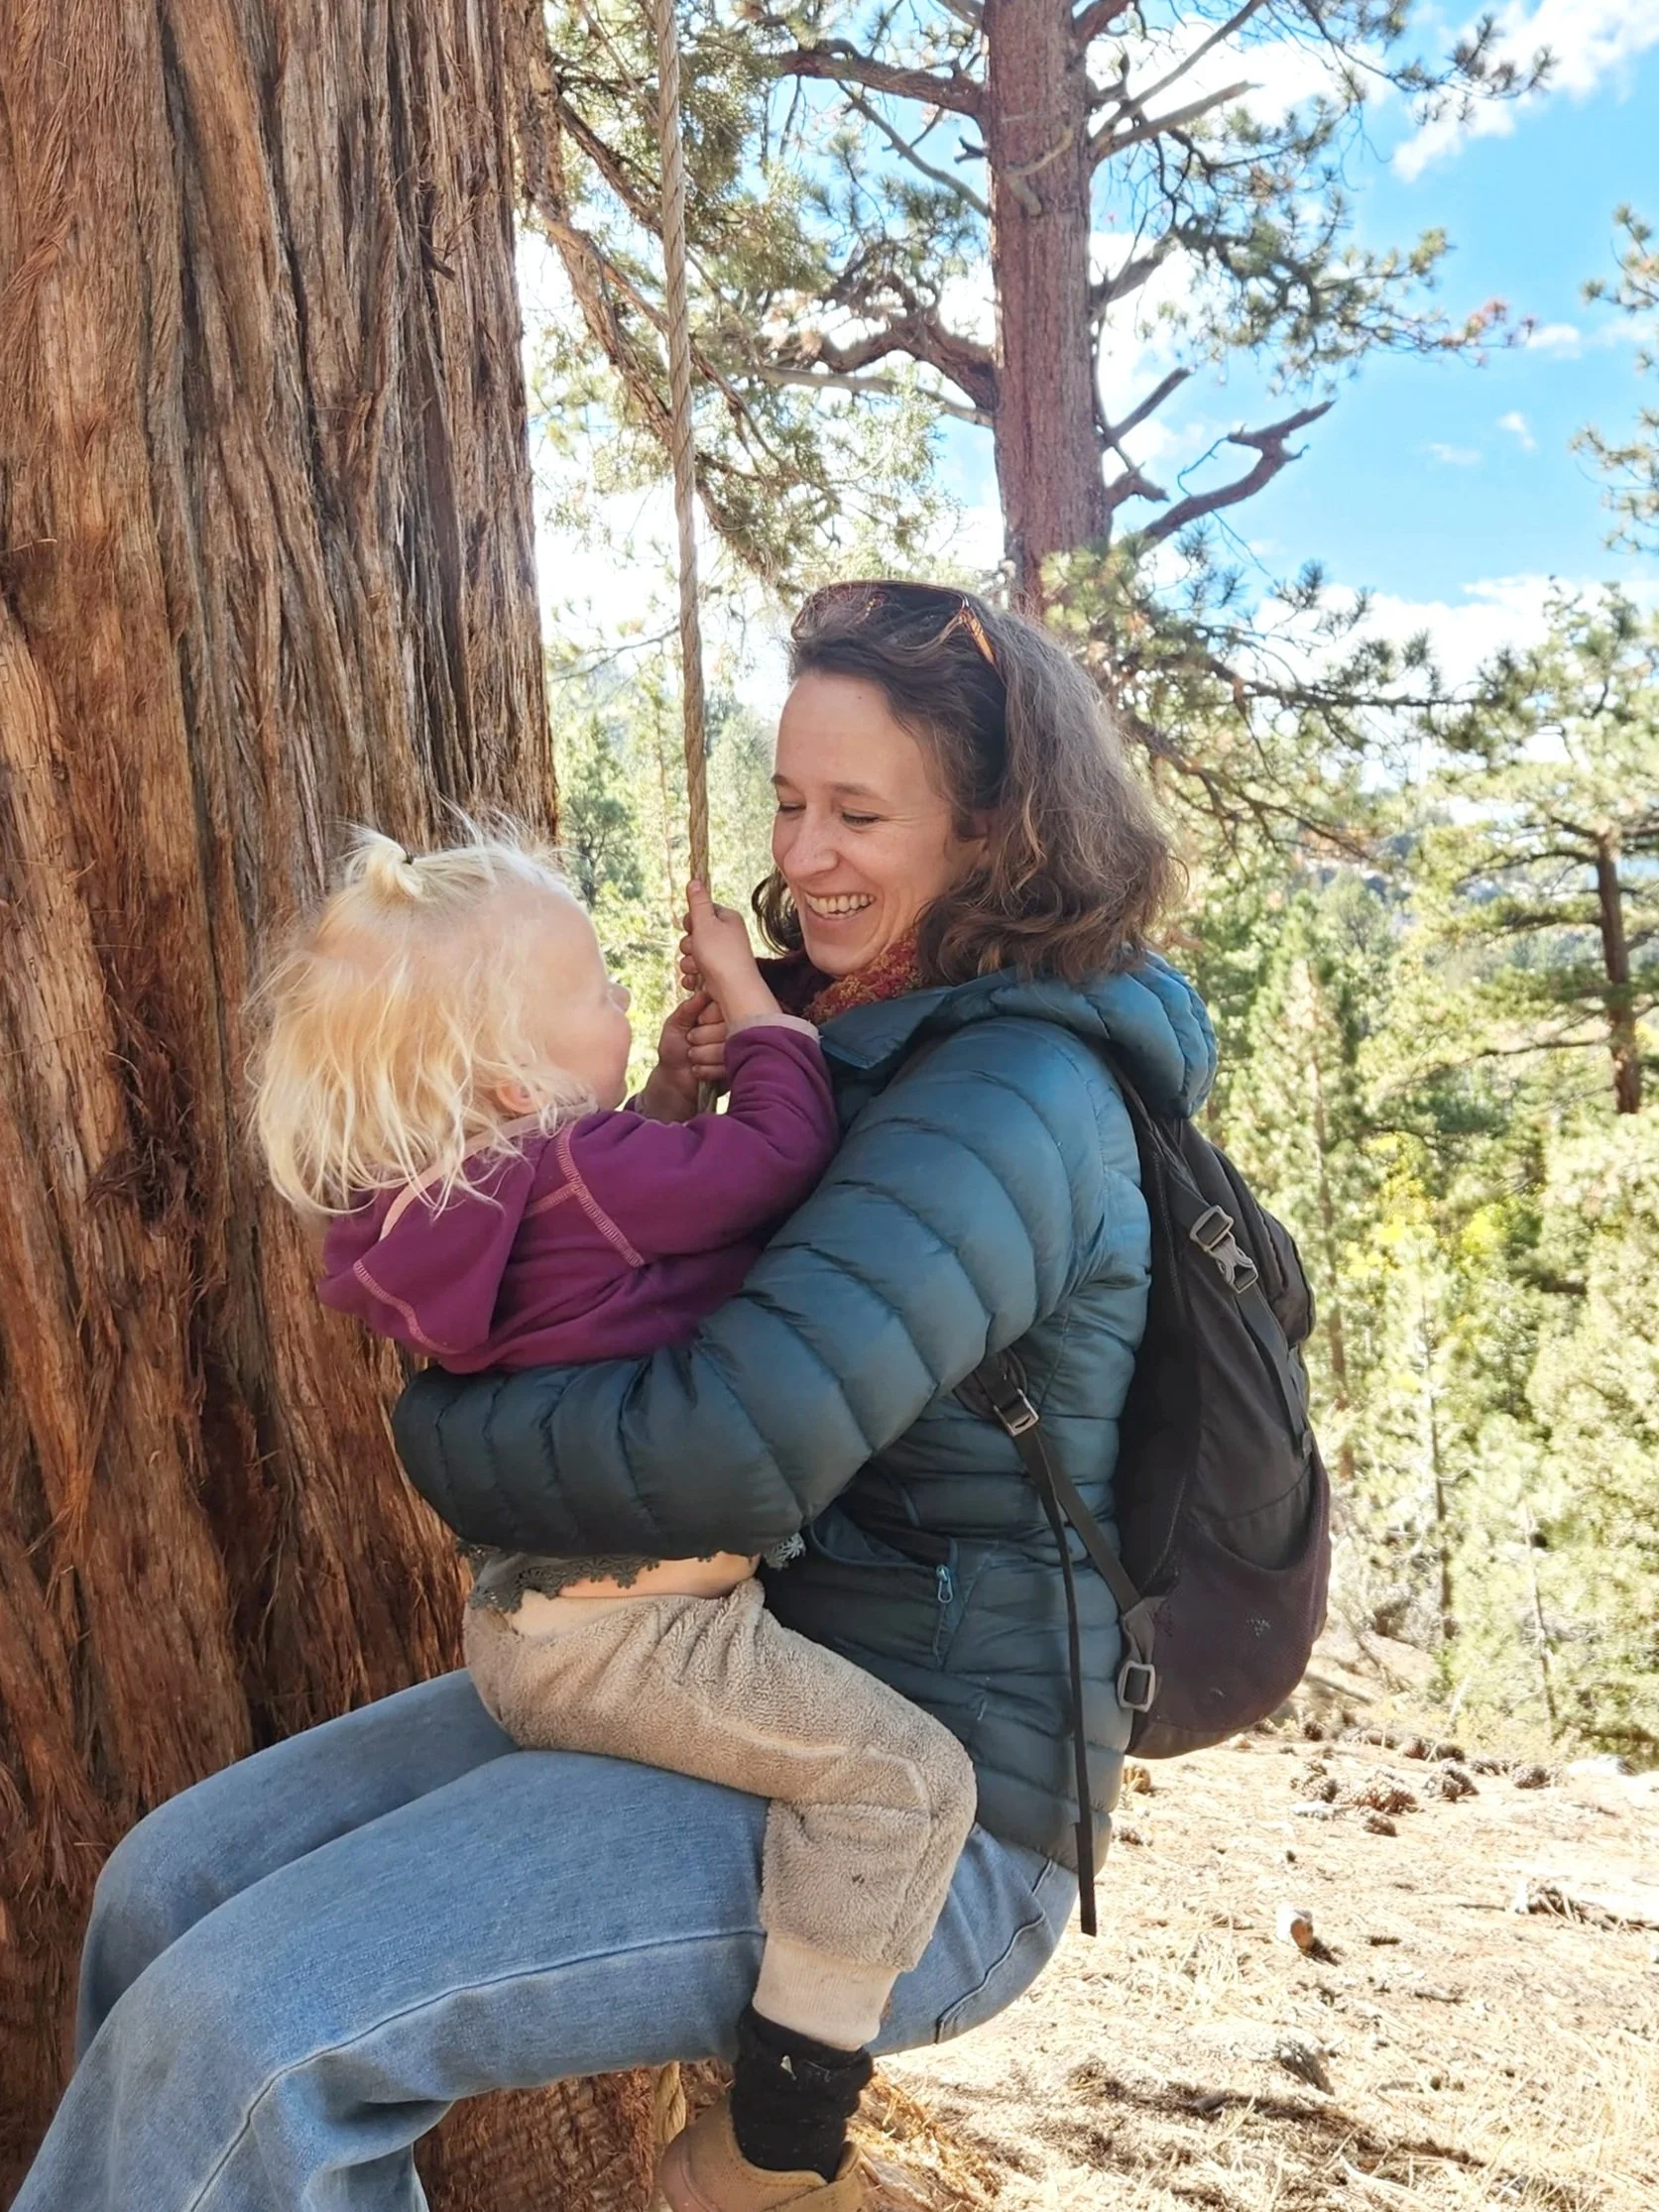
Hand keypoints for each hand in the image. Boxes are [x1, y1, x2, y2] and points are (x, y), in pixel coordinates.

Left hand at [638, 992, 728, 1120]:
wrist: (675, 1080)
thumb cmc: (674, 1049)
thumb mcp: (675, 1025)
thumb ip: (688, 1008)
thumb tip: (703, 992)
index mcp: (717, 1012)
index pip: (726, 1003)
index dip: (710, 1015)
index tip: (698, 1021)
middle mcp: (730, 1027)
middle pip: (729, 1023)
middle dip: (704, 1035)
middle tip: (690, 1040)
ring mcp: (737, 1047)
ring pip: (728, 1045)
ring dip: (704, 1053)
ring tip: (692, 1056)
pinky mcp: (738, 1066)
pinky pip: (728, 1063)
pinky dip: (708, 1068)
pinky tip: (698, 1069)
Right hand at [679, 881, 778, 1026]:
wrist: (733, 990)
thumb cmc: (721, 955)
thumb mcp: (705, 923)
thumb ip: (698, 902)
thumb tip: (695, 880)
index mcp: (727, 919)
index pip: (701, 912)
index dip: (692, 921)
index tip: (693, 928)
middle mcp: (727, 936)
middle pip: (694, 934)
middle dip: (689, 945)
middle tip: (697, 950)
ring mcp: (722, 956)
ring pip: (692, 954)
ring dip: (689, 962)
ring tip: (699, 968)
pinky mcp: (716, 974)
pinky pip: (695, 971)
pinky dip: (693, 977)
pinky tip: (696, 981)